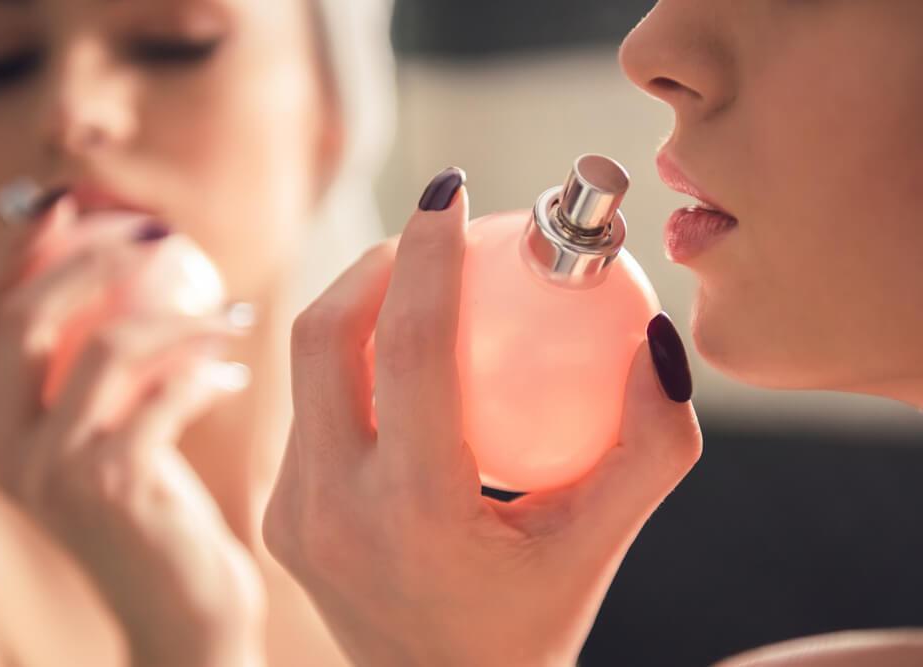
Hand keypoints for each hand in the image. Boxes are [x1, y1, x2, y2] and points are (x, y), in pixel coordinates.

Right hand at [0, 192, 264, 666]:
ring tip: (227, 319)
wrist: (182, 608)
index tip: (72, 205)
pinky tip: (233, 381)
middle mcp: (8, 448)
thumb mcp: (113, 436)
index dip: (19, 250)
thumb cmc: (159, 513)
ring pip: (101, 349)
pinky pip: (160, 396)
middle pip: (23, 317)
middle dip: (88, 261)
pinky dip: (203, 373)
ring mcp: (53, 472)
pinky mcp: (110, 489)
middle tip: (157, 241)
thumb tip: (138, 275)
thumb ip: (103, 376)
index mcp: (0, 429)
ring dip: (175, 318)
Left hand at [264, 177, 701, 665]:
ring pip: (303, 366)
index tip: (450, 190)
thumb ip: (652, 445)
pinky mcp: (278, 517)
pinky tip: (398, 359)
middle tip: (432, 232)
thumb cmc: (531, 621)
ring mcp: (291, 514)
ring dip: (355, 302)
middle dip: (375, 260)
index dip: (427, 252)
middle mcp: (331, 509)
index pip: (410, 347)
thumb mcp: (604, 541)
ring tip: (414, 281)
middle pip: (323, 337)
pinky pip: (309, 409)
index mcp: (412, 513)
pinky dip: (350, 361)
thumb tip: (655, 336)